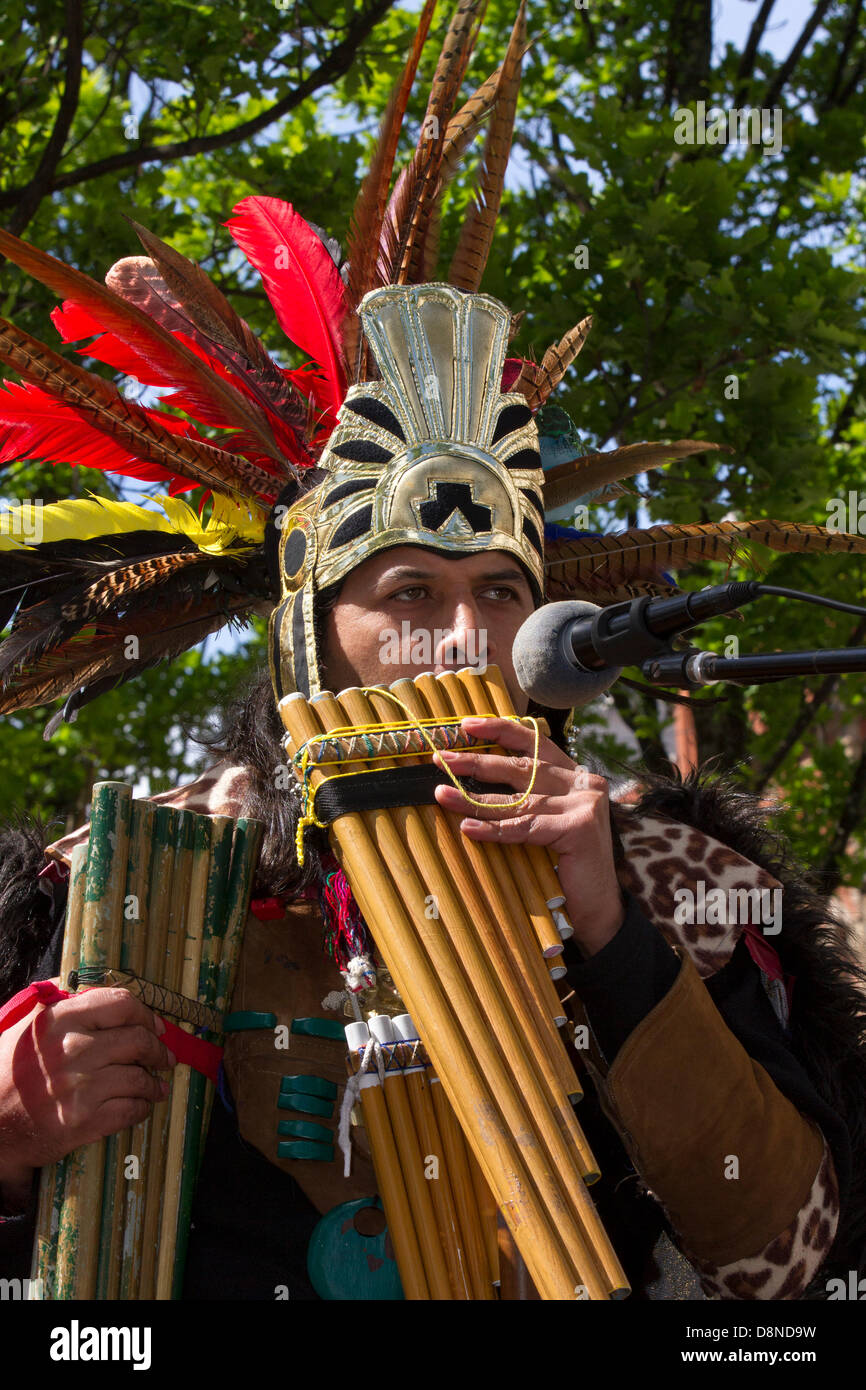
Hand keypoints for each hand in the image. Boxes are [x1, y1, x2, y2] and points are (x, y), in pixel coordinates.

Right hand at [0, 986, 176, 1186]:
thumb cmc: (9, 1073)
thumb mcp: (31, 1028)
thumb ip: (68, 1008)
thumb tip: (112, 1000)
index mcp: (60, 1020)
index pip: (121, 1004)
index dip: (146, 1014)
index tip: (156, 1026)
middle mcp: (72, 1049)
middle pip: (138, 1039)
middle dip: (159, 1050)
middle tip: (165, 1057)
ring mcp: (79, 1087)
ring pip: (139, 1077)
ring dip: (154, 1083)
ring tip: (157, 1087)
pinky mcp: (83, 1121)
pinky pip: (130, 1110)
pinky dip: (142, 1108)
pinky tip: (142, 1106)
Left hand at [433, 715, 625, 956]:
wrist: (599, 909)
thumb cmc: (567, 867)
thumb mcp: (548, 824)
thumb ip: (528, 800)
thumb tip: (474, 784)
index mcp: (576, 776)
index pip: (536, 743)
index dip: (501, 730)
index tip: (467, 726)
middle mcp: (583, 784)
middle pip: (521, 767)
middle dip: (477, 762)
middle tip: (440, 759)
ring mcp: (584, 804)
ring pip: (518, 799)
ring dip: (475, 798)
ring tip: (442, 794)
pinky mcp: (578, 828)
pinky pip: (525, 827)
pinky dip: (494, 829)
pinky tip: (468, 827)